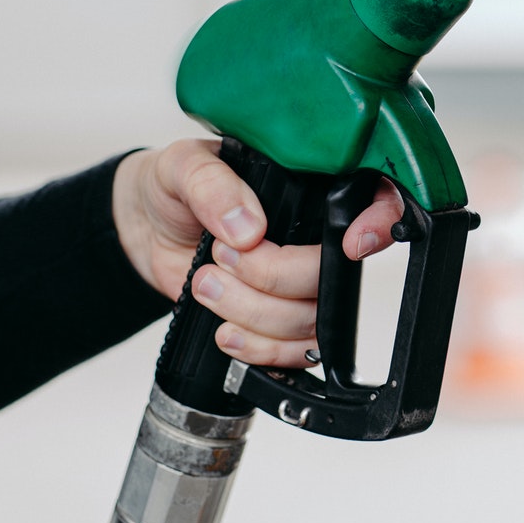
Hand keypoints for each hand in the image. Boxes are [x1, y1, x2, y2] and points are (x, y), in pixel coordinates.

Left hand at [112, 140, 404, 367]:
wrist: (144, 229)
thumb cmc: (171, 187)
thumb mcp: (182, 168)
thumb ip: (213, 187)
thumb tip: (248, 227)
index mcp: (308, 186)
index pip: (376, 201)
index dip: (379, 224)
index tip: (351, 243)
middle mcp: (313, 237)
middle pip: (332, 276)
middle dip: (273, 277)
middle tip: (222, 256)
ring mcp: (299, 284)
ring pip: (311, 321)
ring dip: (253, 313)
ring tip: (206, 285)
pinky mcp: (280, 322)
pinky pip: (294, 354)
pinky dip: (258, 349)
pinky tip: (225, 331)